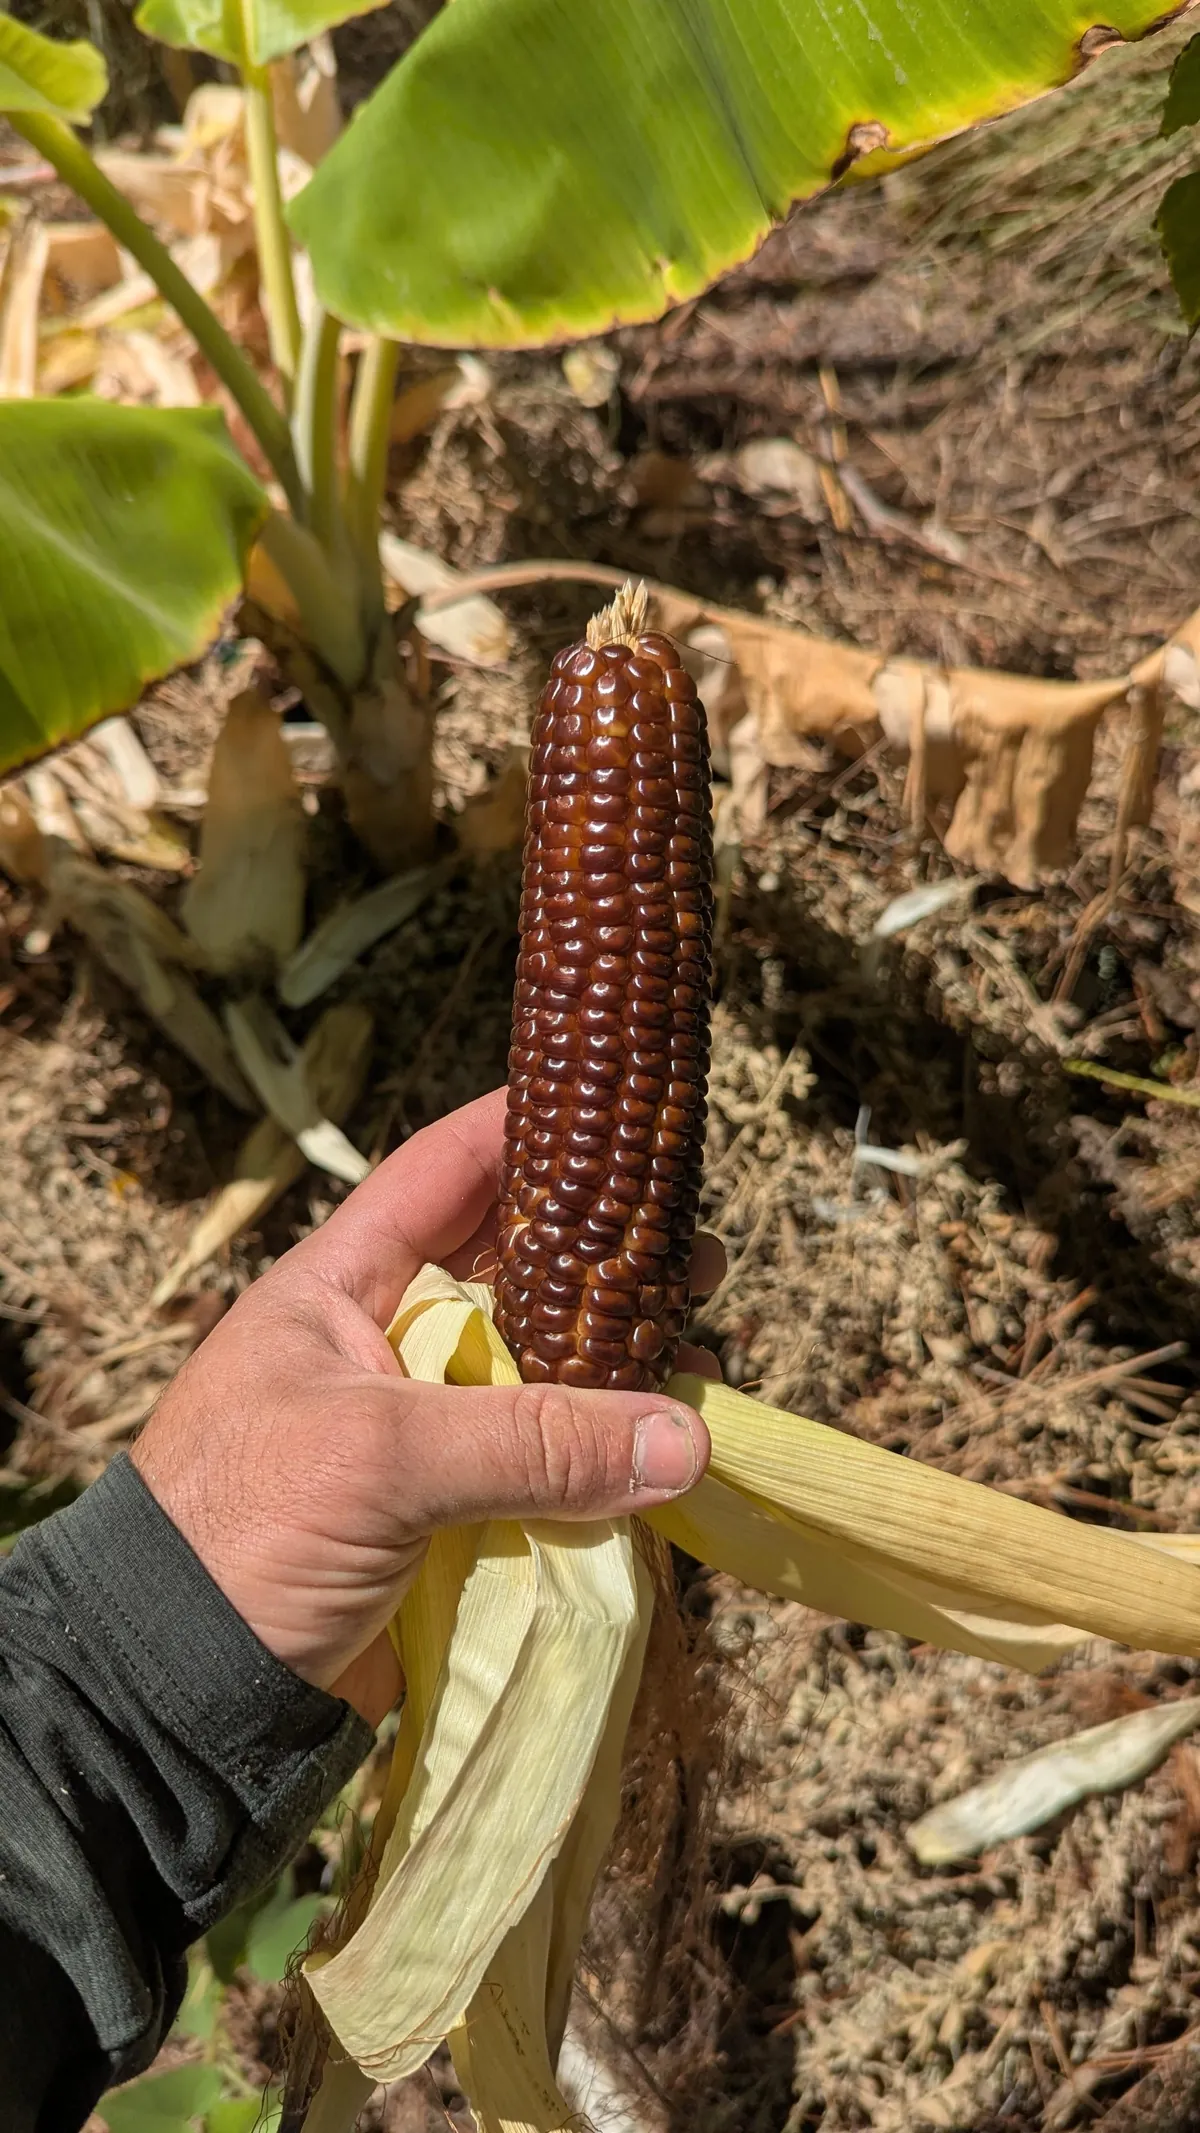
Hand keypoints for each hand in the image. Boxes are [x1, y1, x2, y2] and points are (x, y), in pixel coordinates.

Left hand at [132, 1088, 721, 1725]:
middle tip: (697, 1256)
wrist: (176, 1693)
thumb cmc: (243, 1531)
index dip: (521, 1131)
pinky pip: (539, 1464)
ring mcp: (414, 1432)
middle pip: (512, 1273)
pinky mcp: (441, 1515)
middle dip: (603, 1259)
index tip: (612, 1103)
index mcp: (336, 1290)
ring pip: (538, 1373)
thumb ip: (532, 1441)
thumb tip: (685, 1438)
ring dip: (617, 1363)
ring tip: (701, 1354)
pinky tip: (665, 1449)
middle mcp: (380, 1346)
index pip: (441, 1174)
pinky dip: (602, 1456)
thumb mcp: (381, 1460)